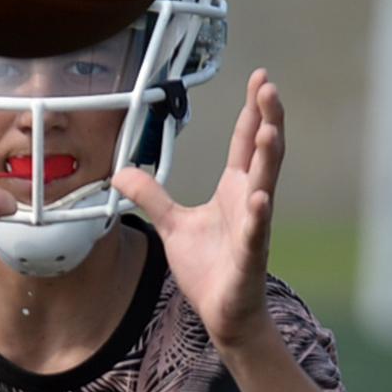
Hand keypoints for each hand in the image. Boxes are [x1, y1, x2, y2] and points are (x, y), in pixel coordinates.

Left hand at [112, 70, 283, 347]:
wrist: (223, 313)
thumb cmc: (209, 267)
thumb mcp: (172, 224)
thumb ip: (153, 195)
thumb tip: (122, 170)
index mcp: (234, 190)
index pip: (245, 142)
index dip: (252, 111)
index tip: (259, 78)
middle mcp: (249, 201)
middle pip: (263, 153)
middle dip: (268, 119)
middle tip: (268, 87)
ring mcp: (254, 228)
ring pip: (265, 186)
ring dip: (268, 157)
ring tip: (269, 129)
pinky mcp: (249, 257)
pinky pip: (255, 233)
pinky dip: (257, 216)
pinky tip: (259, 198)